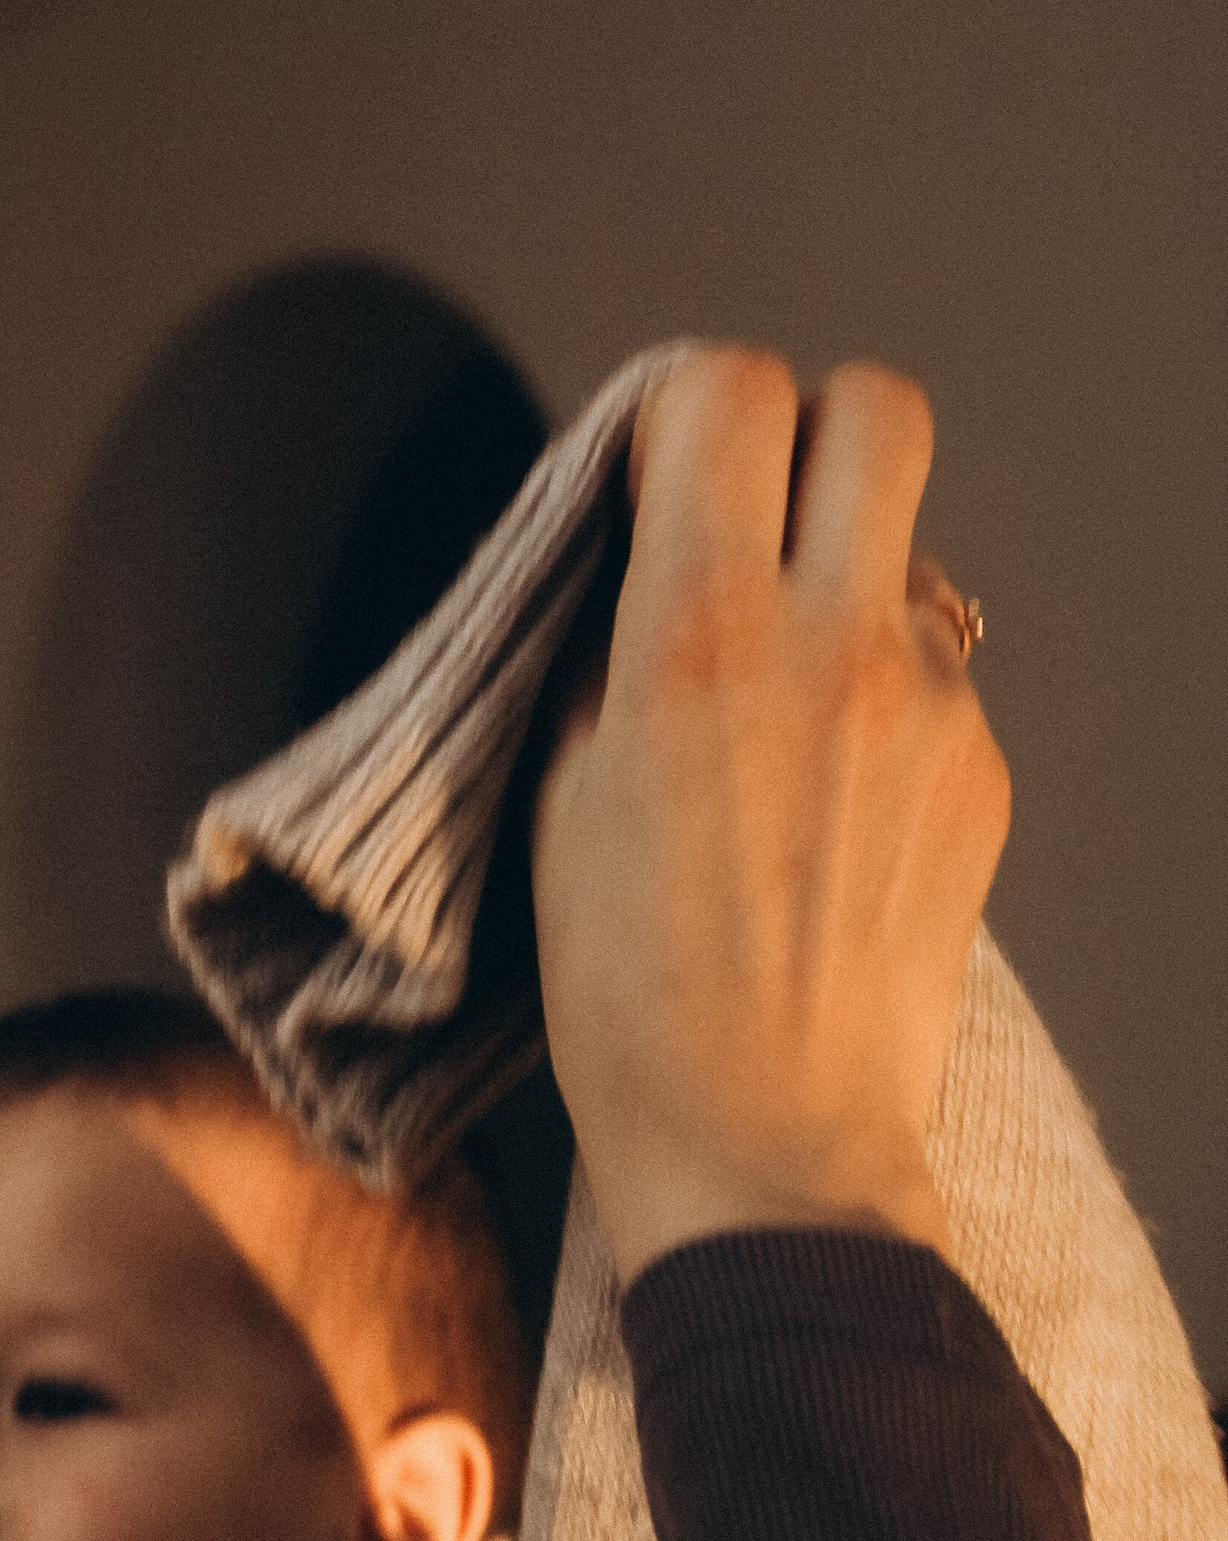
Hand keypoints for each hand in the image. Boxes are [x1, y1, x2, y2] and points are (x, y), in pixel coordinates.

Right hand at [533, 349, 1009, 1286]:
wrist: (765, 1149)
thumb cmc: (631, 1005)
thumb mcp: (556, 803)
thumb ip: (603, 651)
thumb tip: (634, 559)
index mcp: (700, 640)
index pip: (727, 392)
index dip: (687, 409)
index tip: (661, 466)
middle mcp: (834, 647)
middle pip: (876, 408)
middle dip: (809, 435)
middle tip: (756, 513)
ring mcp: (934, 708)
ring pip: (908, 553)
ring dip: (844, 585)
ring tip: (779, 712)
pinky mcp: (983, 774)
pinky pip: (936, 678)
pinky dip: (880, 707)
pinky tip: (824, 811)